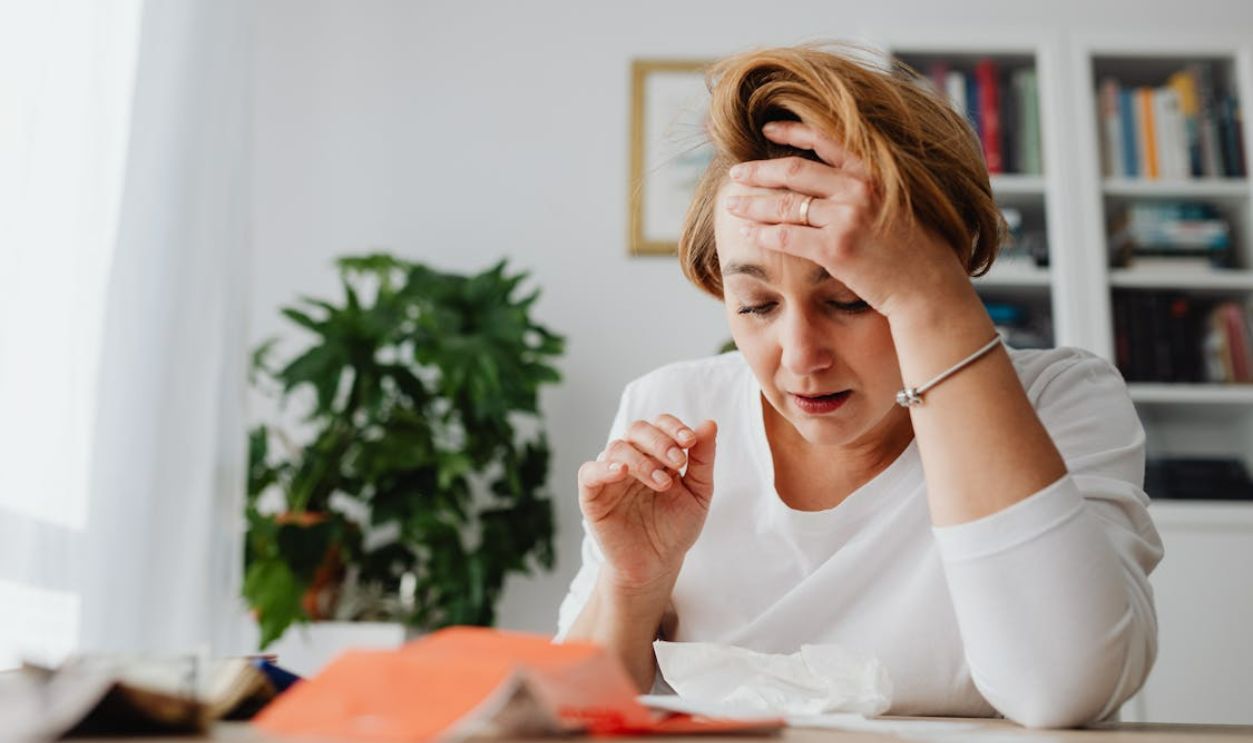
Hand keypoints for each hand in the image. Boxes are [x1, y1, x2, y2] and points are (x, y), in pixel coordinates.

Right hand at [577, 416, 716, 592]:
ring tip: (663, 483)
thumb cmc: (677, 528)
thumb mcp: (698, 493)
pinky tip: (621, 472)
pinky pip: (589, 472)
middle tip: (677, 462)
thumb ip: (703, 459)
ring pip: (616, 448)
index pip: (660, 425)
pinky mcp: (592, 496)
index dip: (674, 427)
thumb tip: (709, 424)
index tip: (691, 442)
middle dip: (659, 441)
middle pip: (637, 430)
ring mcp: (611, 476)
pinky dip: (603, 468)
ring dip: (641, 460)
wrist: (658, 564)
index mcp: (657, 454)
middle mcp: (632, 459)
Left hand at [723, 120, 971, 319]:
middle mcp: (859, 189)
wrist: (930, 288)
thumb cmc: (917, 252)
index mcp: (875, 173)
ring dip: (752, 204)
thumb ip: (870, 188)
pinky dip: (763, 234)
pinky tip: (747, 234)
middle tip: (736, 172)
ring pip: (785, 204)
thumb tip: (838, 183)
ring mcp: (847, 218)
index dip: (791, 131)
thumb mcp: (900, 204)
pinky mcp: (836, 249)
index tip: (766, 129)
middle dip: (759, 172)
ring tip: (732, 204)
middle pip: (794, 171)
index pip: (825, 140)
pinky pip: (787, 237)